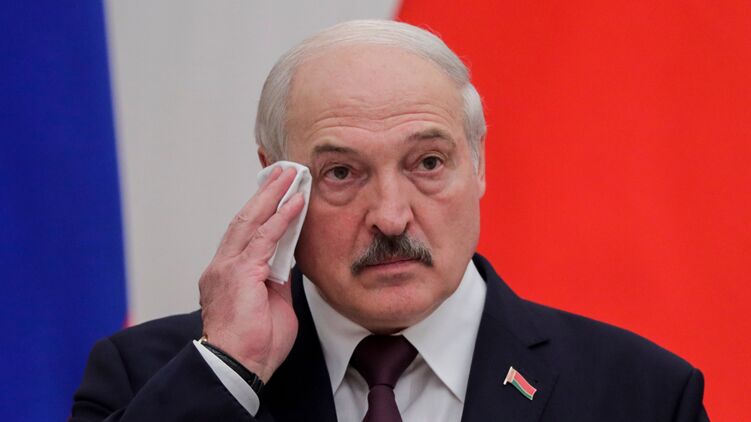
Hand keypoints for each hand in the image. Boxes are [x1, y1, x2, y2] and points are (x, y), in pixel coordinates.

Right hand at [199, 166, 305, 382]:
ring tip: (290, 176)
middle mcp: (222, 266)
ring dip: (272, 196)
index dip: (260, 211)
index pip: (245, 234)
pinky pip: (264, 238)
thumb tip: (288, 264)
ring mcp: (228, 268)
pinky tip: (295, 203)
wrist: (239, 366)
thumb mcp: (271, 304)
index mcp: (227, 274)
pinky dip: (281, 218)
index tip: (274, 192)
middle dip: (264, 194)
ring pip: (251, 222)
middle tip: (282, 172)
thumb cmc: (254, 343)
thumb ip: (276, 280)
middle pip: (244, 220)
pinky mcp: (240, 273)